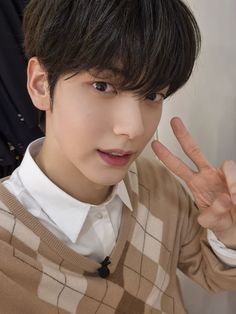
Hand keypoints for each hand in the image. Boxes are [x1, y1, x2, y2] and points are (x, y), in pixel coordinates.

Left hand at [152, 117, 235, 247]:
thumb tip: (222, 201)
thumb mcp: (212, 222)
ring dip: (231, 183)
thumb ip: (212, 216)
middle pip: (194, 151)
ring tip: (233, 201)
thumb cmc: (223, 220)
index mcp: (196, 183)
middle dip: (183, 136)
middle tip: (174, 122)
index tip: (155, 145)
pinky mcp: (235, 178)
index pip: (178, 167)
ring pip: (226, 165)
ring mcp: (223, 175)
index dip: (166, 157)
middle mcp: (207, 175)